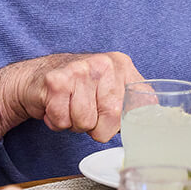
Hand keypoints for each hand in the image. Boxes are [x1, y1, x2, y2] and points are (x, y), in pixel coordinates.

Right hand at [0, 52, 144, 140]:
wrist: (34, 77)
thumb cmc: (75, 88)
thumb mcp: (109, 87)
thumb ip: (132, 101)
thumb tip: (156, 122)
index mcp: (122, 65)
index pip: (138, 107)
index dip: (122, 122)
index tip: (110, 121)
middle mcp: (103, 64)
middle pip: (111, 119)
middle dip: (94, 126)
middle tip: (83, 112)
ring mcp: (79, 70)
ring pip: (84, 122)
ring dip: (72, 123)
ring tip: (67, 107)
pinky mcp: (56, 81)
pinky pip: (62, 120)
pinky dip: (55, 121)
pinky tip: (54, 106)